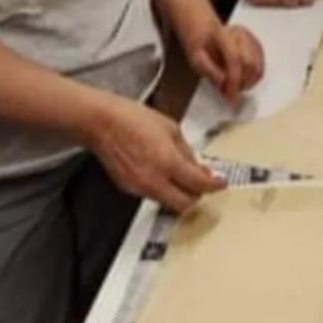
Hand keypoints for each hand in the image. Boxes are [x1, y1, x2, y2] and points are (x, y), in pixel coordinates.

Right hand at [88, 97, 224, 211]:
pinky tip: (161, 173)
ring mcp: (139, 188)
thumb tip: (198, 167)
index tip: (221, 183)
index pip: (199, 184)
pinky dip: (162, 189)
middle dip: (197, 195)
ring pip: (168, 202)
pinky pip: (152, 195)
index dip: (214, 185)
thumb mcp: (170, 128)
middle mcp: (154, 181)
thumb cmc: (134, 118)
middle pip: (185, 204)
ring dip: (179, 194)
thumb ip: (186, 151)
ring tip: (181, 176)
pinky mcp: (128, 189)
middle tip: (202, 183)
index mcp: (168, 162)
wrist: (101, 123)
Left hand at [183, 20, 264, 104]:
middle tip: (230, 94)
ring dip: (248, 83)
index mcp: (224, 35)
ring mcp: (251, 40)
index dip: (234, 81)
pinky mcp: (257, 47)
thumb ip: (207, 69)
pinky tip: (241, 81)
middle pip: (250, 64)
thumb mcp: (194, 58)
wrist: (206, 34)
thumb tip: (222, 82)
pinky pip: (260, 68)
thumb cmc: (200, 46)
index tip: (230, 97)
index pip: (235, 59)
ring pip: (258, 68)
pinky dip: (252, 80)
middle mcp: (241, 35)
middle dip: (241, 84)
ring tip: (234, 87)